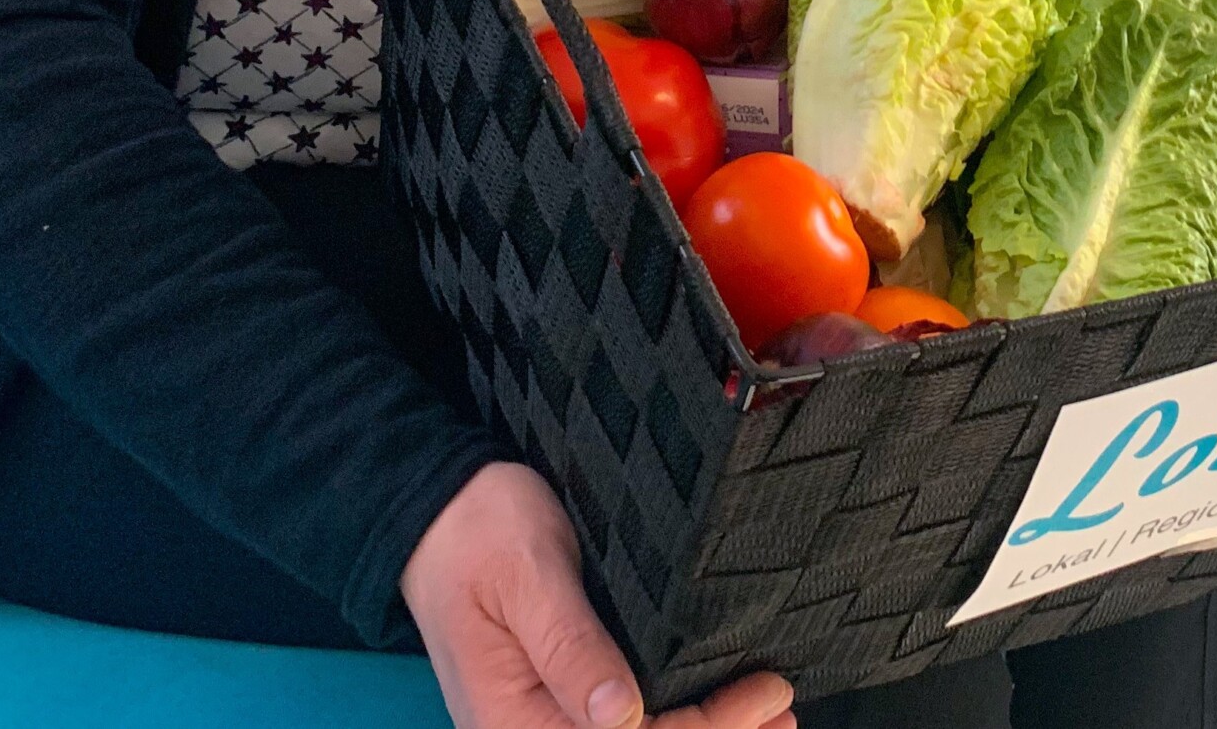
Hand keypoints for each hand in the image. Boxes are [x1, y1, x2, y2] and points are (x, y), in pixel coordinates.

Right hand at [402, 463, 793, 728]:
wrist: (435, 508)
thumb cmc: (478, 530)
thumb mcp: (528, 574)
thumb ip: (569, 645)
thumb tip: (620, 715)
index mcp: (512, 720)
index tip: (759, 697)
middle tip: (782, 712)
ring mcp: (538, 719)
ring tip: (768, 718)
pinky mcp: (552, 698)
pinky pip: (616, 725)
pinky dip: (671, 719)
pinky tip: (715, 709)